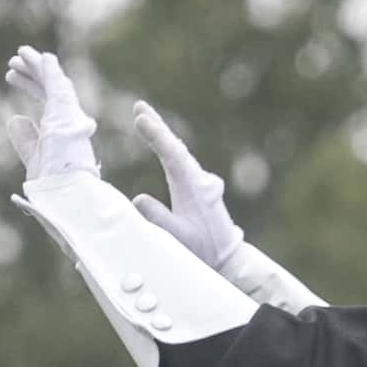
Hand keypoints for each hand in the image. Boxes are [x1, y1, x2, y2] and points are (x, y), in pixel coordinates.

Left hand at [4, 45, 98, 180]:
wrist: (65, 194)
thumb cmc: (53, 185)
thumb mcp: (33, 158)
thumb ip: (26, 140)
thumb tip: (16, 119)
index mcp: (64, 132)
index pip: (46, 101)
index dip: (29, 86)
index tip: (11, 77)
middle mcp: (70, 121)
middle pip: (49, 89)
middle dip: (30, 73)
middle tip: (12, 63)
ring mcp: (69, 116)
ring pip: (53, 83)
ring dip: (36, 66)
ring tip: (18, 54)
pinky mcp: (65, 112)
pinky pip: (56, 84)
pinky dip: (48, 69)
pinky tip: (39, 57)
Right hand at [130, 100, 243, 268]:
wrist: (228, 259)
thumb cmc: (205, 250)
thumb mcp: (179, 238)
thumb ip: (159, 219)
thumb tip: (137, 199)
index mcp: (195, 187)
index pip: (172, 155)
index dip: (156, 135)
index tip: (141, 118)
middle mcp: (198, 179)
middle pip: (175, 147)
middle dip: (157, 127)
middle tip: (139, 107)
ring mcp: (199, 183)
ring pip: (178, 153)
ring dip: (161, 136)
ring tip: (144, 117)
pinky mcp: (198, 189)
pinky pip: (180, 163)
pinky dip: (168, 149)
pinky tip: (162, 145)